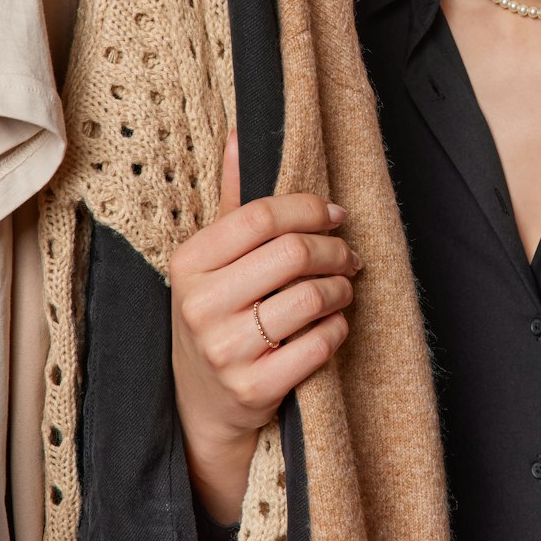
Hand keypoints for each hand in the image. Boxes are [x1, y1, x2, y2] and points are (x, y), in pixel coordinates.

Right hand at [171, 131, 360, 523]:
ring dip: (341, 289)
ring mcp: (225, 351)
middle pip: (292, 254)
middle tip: (351, 254)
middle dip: (334, 249)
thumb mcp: (213, 260)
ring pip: (310, 298)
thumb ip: (233, 200)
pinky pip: (318, 345)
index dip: (309, 209)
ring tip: (343, 287)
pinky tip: (334, 324)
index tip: (336, 214)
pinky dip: (337, 329)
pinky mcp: (253, 389)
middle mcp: (200, 305)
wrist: (202, 407)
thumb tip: (242, 133)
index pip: (261, 217)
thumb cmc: (217, 315)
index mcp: (188, 263)